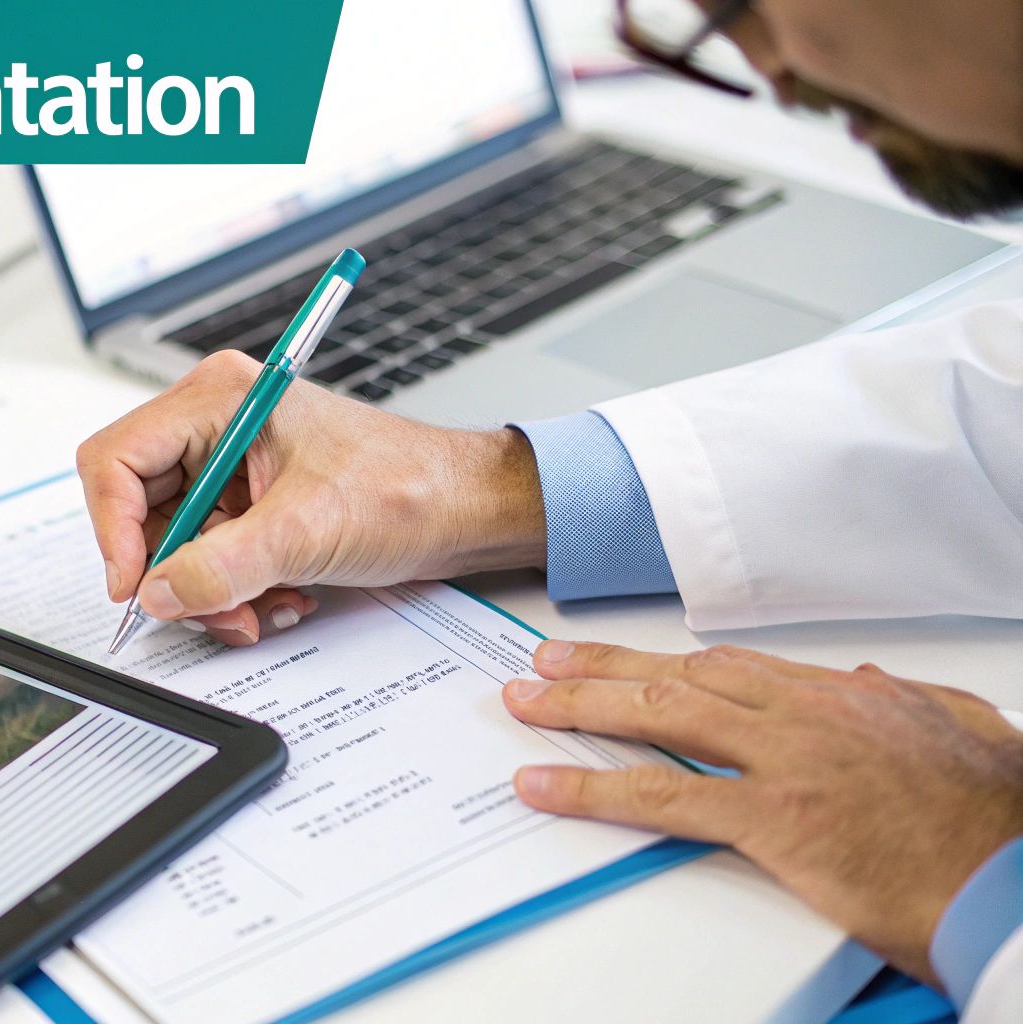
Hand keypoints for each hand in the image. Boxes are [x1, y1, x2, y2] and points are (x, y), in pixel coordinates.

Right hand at [77, 350, 546, 645]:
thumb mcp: (307, 531)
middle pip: (138, 509)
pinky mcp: (245, 505)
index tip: (135, 586)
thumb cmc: (406, 488)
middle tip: (212, 608)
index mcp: (217, 400)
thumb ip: (222, 566)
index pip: (117, 460)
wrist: (462, 512)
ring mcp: (227, 467)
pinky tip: (281, 595)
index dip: (114, 529)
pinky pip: (205, 559)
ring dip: (211, 591)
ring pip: (171, 545)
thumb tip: (158, 594)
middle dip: (174, 572)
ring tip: (263, 606)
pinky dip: (234, 591)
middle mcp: (212, 426)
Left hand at [503, 640, 1022, 983]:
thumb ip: (904, 704)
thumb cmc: (998, 820)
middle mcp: (805, 716)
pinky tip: (544, 784)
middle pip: (680, 677)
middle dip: (602, 669)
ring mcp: (787, 763)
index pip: (728, 667)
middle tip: (542, 665)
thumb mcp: (958, 733)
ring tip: (523, 705)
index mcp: (843, 698)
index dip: (663, 662)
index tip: (620, 660)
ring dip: (580, 706)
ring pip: (660, 716)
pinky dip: (592, 786)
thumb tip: (864, 682)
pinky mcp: (775, 820)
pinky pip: (663, 795)